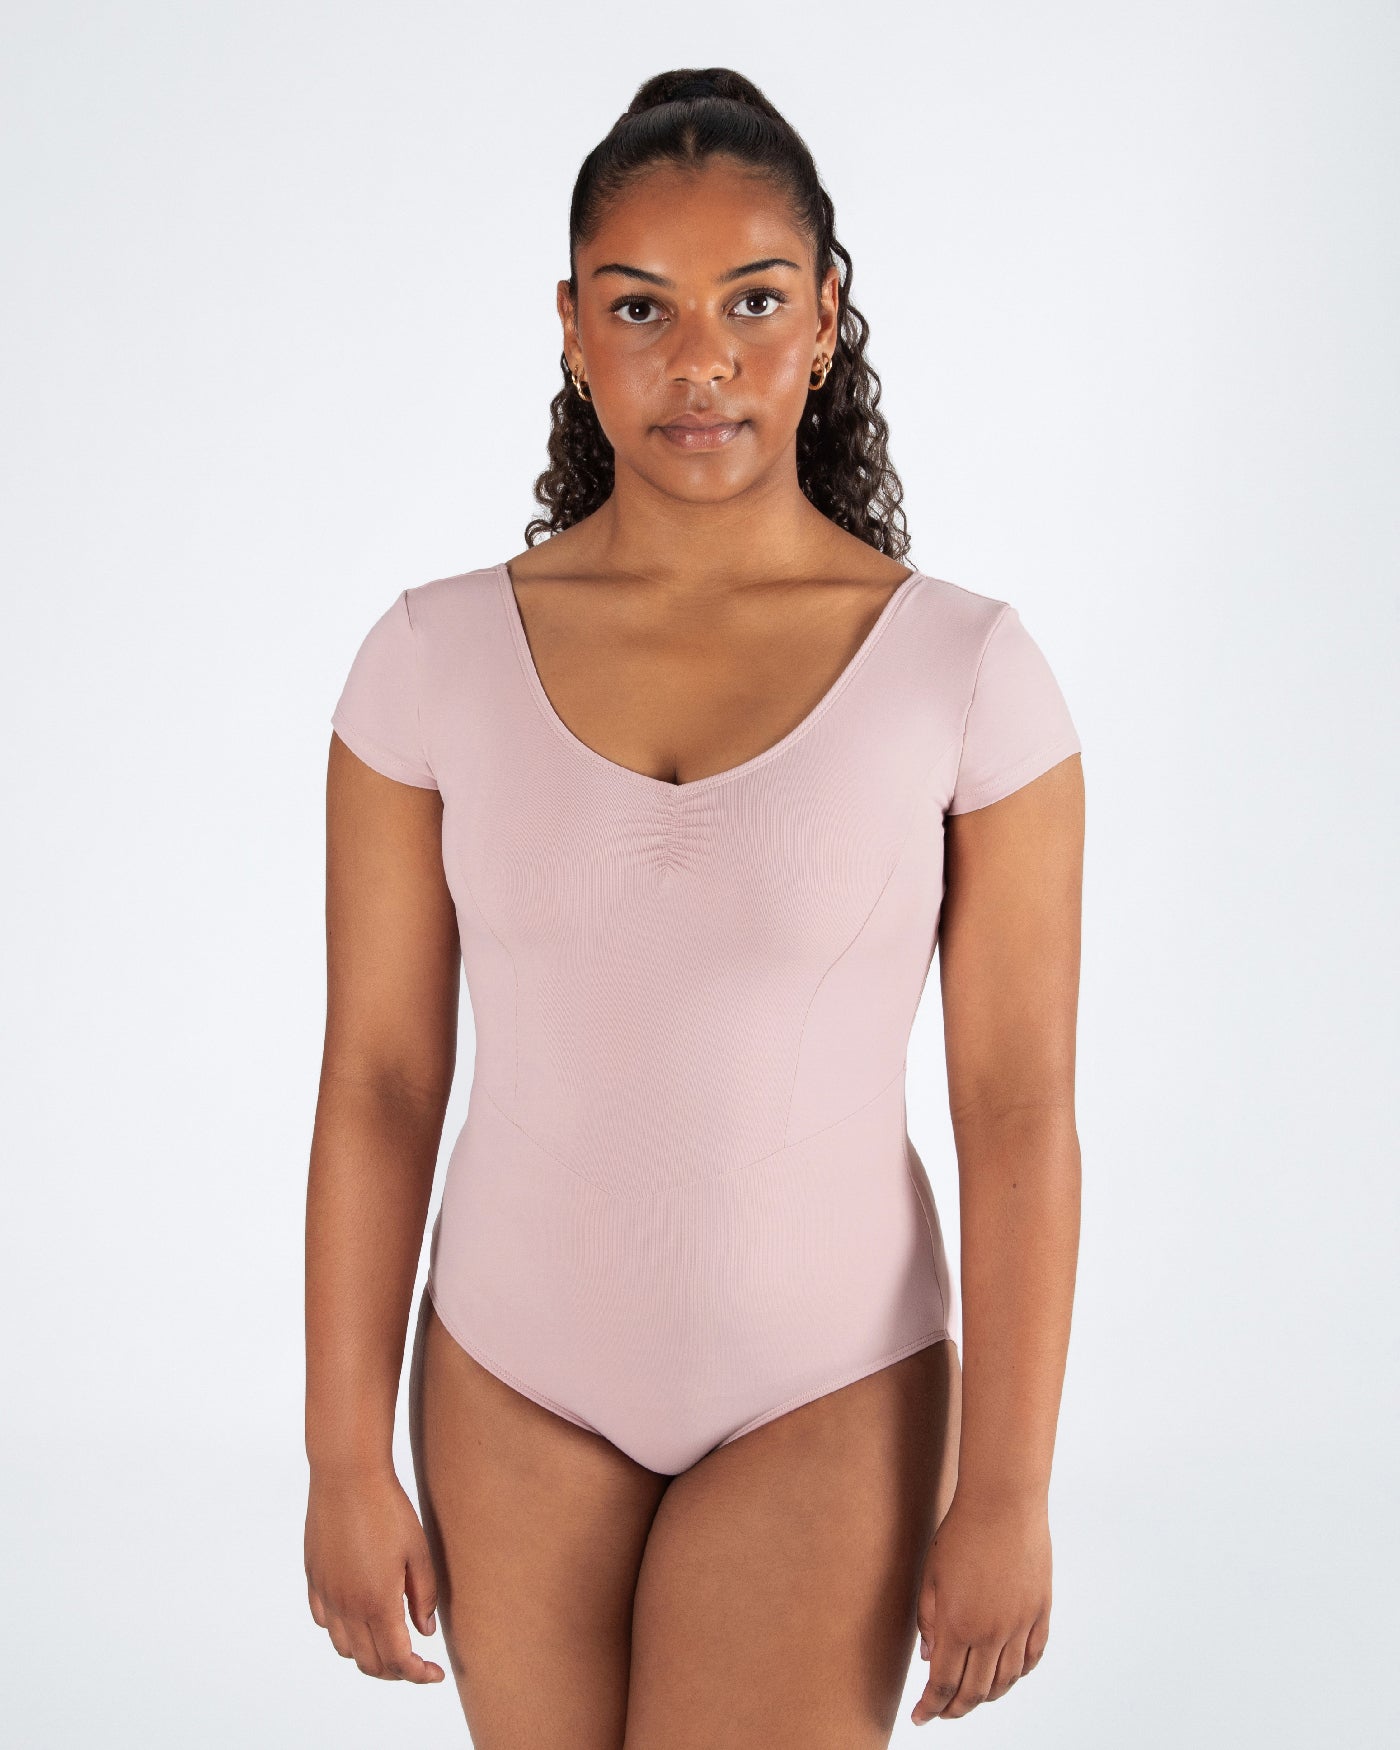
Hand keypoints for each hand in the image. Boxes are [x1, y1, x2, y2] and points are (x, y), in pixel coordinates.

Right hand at [305, 1464, 445, 1682]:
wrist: (347, 1476)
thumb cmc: (388, 1508)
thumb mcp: (418, 1551)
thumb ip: (422, 1595)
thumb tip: (424, 1632)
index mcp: (377, 1602)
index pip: (398, 1659)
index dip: (418, 1675)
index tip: (436, 1673)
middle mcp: (347, 1606)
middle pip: (369, 1663)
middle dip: (396, 1671)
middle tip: (417, 1662)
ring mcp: (326, 1594)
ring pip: (344, 1648)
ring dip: (368, 1655)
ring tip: (390, 1641)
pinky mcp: (314, 1579)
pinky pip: (325, 1621)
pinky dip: (343, 1632)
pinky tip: (359, 1618)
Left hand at [910, 1490, 1050, 1723]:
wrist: (1003, 1502)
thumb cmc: (961, 1532)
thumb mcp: (931, 1575)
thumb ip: (928, 1620)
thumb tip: (930, 1659)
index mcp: (958, 1625)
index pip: (943, 1684)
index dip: (930, 1707)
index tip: (920, 1717)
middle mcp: (992, 1633)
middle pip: (975, 1691)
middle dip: (956, 1709)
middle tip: (942, 1712)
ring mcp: (1021, 1625)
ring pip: (1006, 1681)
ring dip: (987, 1696)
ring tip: (971, 1697)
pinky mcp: (1041, 1612)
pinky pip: (1032, 1658)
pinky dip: (1018, 1675)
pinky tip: (1006, 1676)